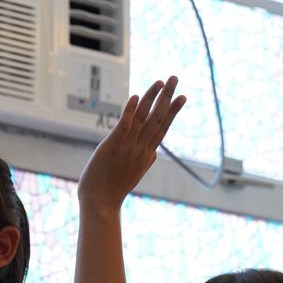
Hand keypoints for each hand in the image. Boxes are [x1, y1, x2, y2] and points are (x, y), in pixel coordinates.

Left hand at [76, 77, 185, 210]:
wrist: (100, 204)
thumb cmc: (112, 190)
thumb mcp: (134, 173)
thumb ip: (145, 160)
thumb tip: (154, 153)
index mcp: (146, 154)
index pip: (162, 128)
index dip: (172, 111)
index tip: (182, 96)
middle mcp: (140, 148)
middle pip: (158, 119)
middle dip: (167, 97)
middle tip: (175, 78)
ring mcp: (127, 147)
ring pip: (144, 119)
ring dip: (153, 98)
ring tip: (161, 81)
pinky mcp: (112, 147)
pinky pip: (124, 126)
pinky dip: (130, 111)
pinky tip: (136, 97)